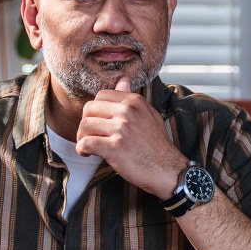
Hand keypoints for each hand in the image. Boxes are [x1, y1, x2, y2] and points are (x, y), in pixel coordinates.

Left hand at [76, 77, 186, 198]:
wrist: (168, 170)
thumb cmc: (156, 145)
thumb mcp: (148, 115)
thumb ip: (131, 98)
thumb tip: (122, 79)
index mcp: (134, 101)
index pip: (100, 96)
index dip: (95, 110)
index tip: (98, 122)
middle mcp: (128, 111)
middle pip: (89, 109)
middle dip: (85, 123)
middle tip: (90, 136)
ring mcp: (122, 128)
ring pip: (85, 125)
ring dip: (82, 137)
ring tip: (89, 146)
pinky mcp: (115, 147)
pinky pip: (86, 143)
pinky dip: (82, 150)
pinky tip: (88, 154)